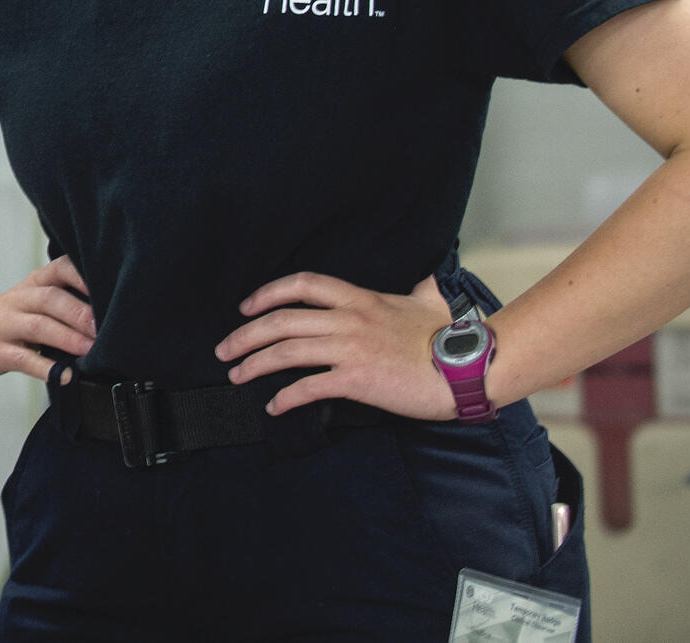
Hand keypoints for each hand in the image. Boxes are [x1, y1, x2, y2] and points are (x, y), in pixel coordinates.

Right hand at [0, 257, 96, 381]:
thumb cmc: (9, 318)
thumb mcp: (33, 300)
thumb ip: (64, 301)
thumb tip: (110, 315)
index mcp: (33, 284)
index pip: (59, 269)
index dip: (82, 276)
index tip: (108, 288)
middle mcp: (20, 300)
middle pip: (51, 298)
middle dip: (79, 312)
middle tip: (104, 328)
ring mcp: (6, 325)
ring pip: (38, 326)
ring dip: (67, 337)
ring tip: (90, 350)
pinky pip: (23, 358)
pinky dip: (45, 367)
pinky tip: (64, 376)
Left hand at [215, 272, 456, 418]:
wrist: (465, 369)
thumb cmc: (449, 339)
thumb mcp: (429, 303)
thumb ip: (420, 291)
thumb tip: (425, 283)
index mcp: (359, 299)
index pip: (302, 285)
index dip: (268, 293)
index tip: (247, 306)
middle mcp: (348, 320)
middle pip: (282, 321)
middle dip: (246, 335)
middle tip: (224, 349)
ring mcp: (350, 349)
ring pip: (287, 352)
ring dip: (254, 364)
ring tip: (236, 375)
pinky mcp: (356, 380)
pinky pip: (309, 387)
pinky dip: (285, 397)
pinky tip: (274, 406)